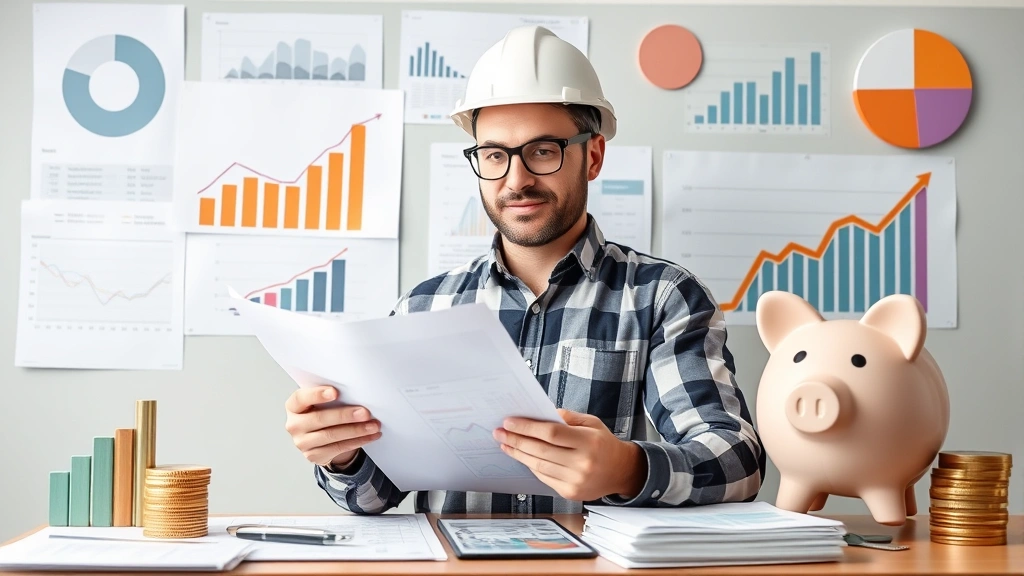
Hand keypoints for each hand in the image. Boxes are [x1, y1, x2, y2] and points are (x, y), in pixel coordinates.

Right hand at [284, 386, 380, 467]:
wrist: (321, 435)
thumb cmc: (324, 411)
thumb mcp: (322, 402)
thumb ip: (332, 397)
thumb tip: (356, 393)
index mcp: (294, 406)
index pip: (301, 399)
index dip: (317, 395)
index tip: (335, 392)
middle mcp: (294, 425)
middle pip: (320, 419)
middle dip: (345, 415)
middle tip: (365, 413)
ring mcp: (302, 443)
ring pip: (331, 435)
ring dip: (356, 430)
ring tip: (374, 425)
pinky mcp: (314, 455)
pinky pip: (339, 448)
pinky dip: (358, 441)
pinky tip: (371, 435)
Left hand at [493, 408, 645, 500]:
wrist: (621, 471)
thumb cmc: (603, 443)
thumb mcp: (591, 423)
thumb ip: (567, 417)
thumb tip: (540, 413)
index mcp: (588, 442)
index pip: (550, 433)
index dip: (527, 427)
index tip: (509, 422)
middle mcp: (582, 463)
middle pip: (540, 450)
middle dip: (516, 440)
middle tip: (500, 432)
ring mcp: (575, 480)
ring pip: (539, 466)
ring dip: (518, 454)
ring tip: (505, 444)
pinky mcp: (570, 492)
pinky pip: (544, 477)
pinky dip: (531, 466)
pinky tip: (522, 456)